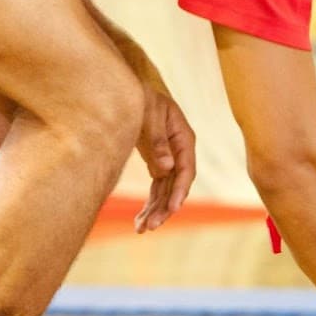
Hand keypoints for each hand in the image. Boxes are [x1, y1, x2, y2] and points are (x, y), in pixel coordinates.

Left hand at [133, 85, 195, 232]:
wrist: (129, 86)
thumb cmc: (140, 95)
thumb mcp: (148, 113)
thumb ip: (156, 140)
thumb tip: (165, 168)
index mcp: (184, 137)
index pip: (186, 169)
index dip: (179, 191)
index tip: (171, 209)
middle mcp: (180, 151)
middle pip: (176, 185)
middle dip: (164, 208)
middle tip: (150, 226)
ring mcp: (169, 158)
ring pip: (166, 190)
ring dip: (155, 210)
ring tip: (141, 229)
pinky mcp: (157, 163)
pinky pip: (157, 188)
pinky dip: (149, 203)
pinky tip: (139, 220)